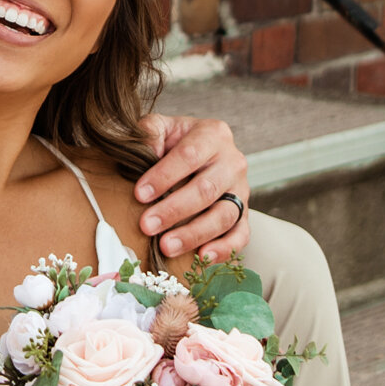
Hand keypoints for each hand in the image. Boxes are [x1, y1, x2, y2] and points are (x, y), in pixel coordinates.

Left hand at [134, 114, 249, 262]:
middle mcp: (232, 161)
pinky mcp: (244, 215)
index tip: (139, 194)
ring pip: (224, 215)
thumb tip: (142, 153)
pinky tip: (202, 257)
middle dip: (174, 210)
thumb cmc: (173, 143)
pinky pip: (241, 234)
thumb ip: (149, 133)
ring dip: (194, 234)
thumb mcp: (161, 128)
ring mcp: (241, 190)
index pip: (189, 155)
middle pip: (206, 189)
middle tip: (147, 226)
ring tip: (167, 246)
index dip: (164, 176)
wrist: (198, 153)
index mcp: (213, 134)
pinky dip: (224, 248)